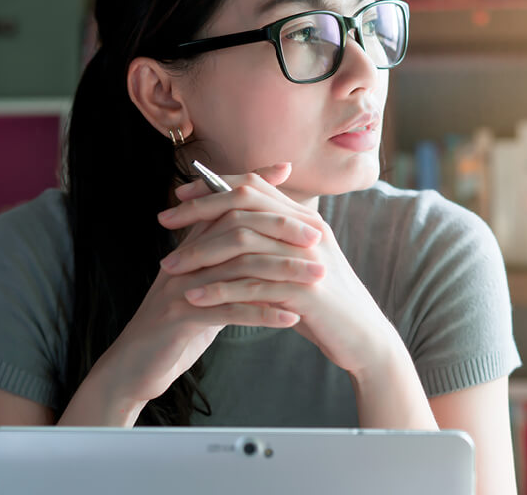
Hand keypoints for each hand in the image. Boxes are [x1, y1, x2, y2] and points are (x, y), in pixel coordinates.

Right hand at [101, 164, 325, 404]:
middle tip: (318, 236)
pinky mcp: (179, 317)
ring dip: (283, 273)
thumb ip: (225, 264)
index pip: (223, 206)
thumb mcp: (203, 289)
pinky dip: (263, 314)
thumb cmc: (176, 329)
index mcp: (189, 248)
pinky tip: (293, 319)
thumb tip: (257, 242)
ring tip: (318, 277)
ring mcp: (179, 287)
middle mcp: (183, 260)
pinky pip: (228, 311)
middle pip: (235, 230)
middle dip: (280, 230)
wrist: (134, 368)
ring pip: (237, 270)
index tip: (288, 173)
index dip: (253, 186)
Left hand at [158, 163, 400, 377]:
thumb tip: (231, 224)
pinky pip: (253, 286)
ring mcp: (308, 260)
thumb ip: (270, 241)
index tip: (180, 197)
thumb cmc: (323, 303)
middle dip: (199, 212)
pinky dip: (219, 290)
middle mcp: (307, 231)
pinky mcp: (306, 293)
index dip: (213, 187)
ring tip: (169, 268)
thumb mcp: (295, 264)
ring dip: (201, 254)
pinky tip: (193, 298)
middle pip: (244, 205)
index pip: (253, 186)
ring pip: (244, 243)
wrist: (364, 339)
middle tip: (163, 224)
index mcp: (303, 219)